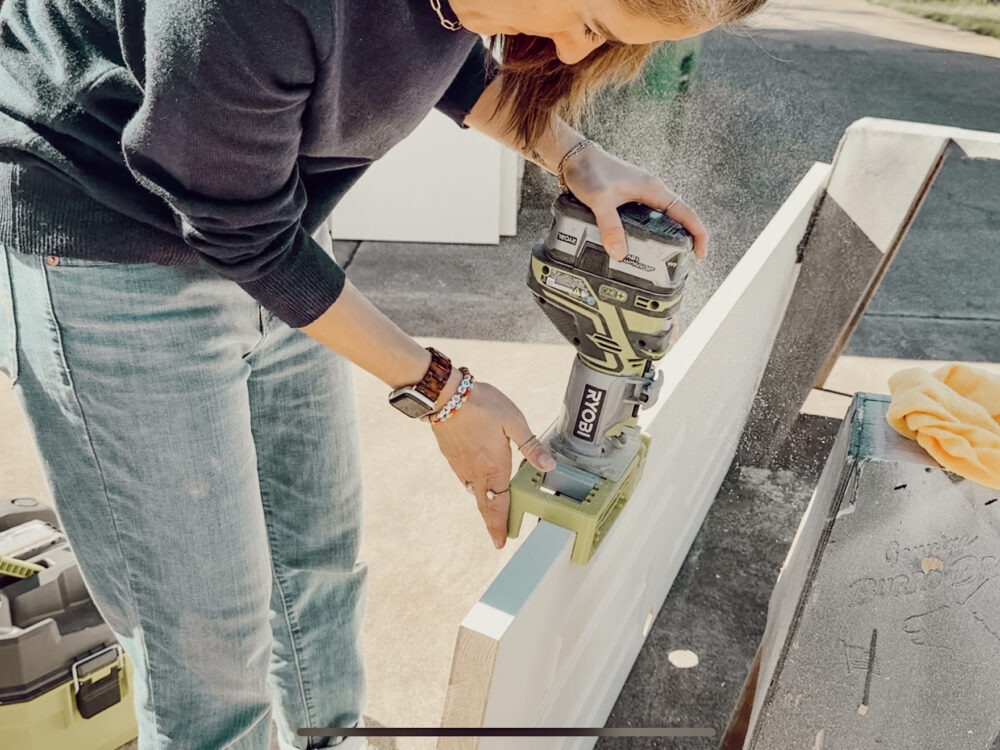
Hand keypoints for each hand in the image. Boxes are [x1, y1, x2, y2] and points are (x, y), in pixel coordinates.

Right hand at [429, 381, 555, 548]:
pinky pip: (464, 477)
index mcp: (493, 468)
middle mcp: (475, 472)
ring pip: (473, 491)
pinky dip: (473, 486)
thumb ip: (531, 446)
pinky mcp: (451, 456)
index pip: (499, 505)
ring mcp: (460, 465)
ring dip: (483, 504)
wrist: (444, 395)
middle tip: (497, 537)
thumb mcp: (513, 421)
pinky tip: (478, 479)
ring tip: (492, 510)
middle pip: (484, 505)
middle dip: (492, 523)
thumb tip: (549, 465)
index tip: (500, 542)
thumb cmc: (481, 405)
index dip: (500, 526)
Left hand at [560, 143, 708, 261]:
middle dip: (682, 240)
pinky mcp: (627, 201)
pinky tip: (634, 247)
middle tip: (678, 263)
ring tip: (658, 260)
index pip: (686, 212)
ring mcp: (639, 197)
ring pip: (659, 221)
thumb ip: (610, 226)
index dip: (698, 233)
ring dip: (662, 239)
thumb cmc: (590, 170)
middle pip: (676, 219)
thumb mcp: (600, 200)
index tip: (700, 253)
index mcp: (653, 189)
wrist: (574, 157)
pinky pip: (643, 221)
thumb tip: (620, 253)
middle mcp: (650, 192)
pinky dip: (644, 235)